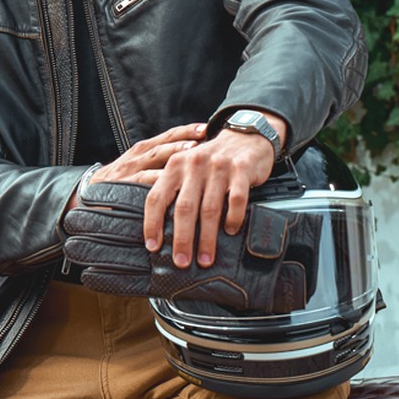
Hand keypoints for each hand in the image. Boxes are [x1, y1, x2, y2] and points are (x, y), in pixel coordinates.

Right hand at [84, 123, 210, 188]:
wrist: (84, 199)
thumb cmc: (119, 187)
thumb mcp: (139, 173)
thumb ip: (160, 169)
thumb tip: (192, 169)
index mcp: (143, 151)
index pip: (170, 136)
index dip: (190, 130)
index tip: (211, 126)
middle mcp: (138, 156)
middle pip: (167, 141)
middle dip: (188, 136)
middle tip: (208, 133)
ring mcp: (130, 169)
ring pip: (157, 156)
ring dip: (176, 152)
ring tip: (194, 150)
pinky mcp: (124, 185)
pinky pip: (143, 180)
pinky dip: (159, 179)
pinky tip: (174, 179)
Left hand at [143, 118, 283, 267]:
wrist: (246, 137)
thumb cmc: (213, 161)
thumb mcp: (188, 168)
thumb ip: (176, 191)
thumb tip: (164, 231)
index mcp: (175, 165)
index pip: (157, 197)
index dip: (152, 223)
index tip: (153, 246)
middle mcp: (194, 164)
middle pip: (184, 208)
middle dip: (182, 239)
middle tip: (181, 261)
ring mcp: (219, 166)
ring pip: (210, 209)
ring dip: (207, 238)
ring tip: (205, 258)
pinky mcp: (242, 169)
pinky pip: (236, 200)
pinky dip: (233, 219)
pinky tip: (230, 231)